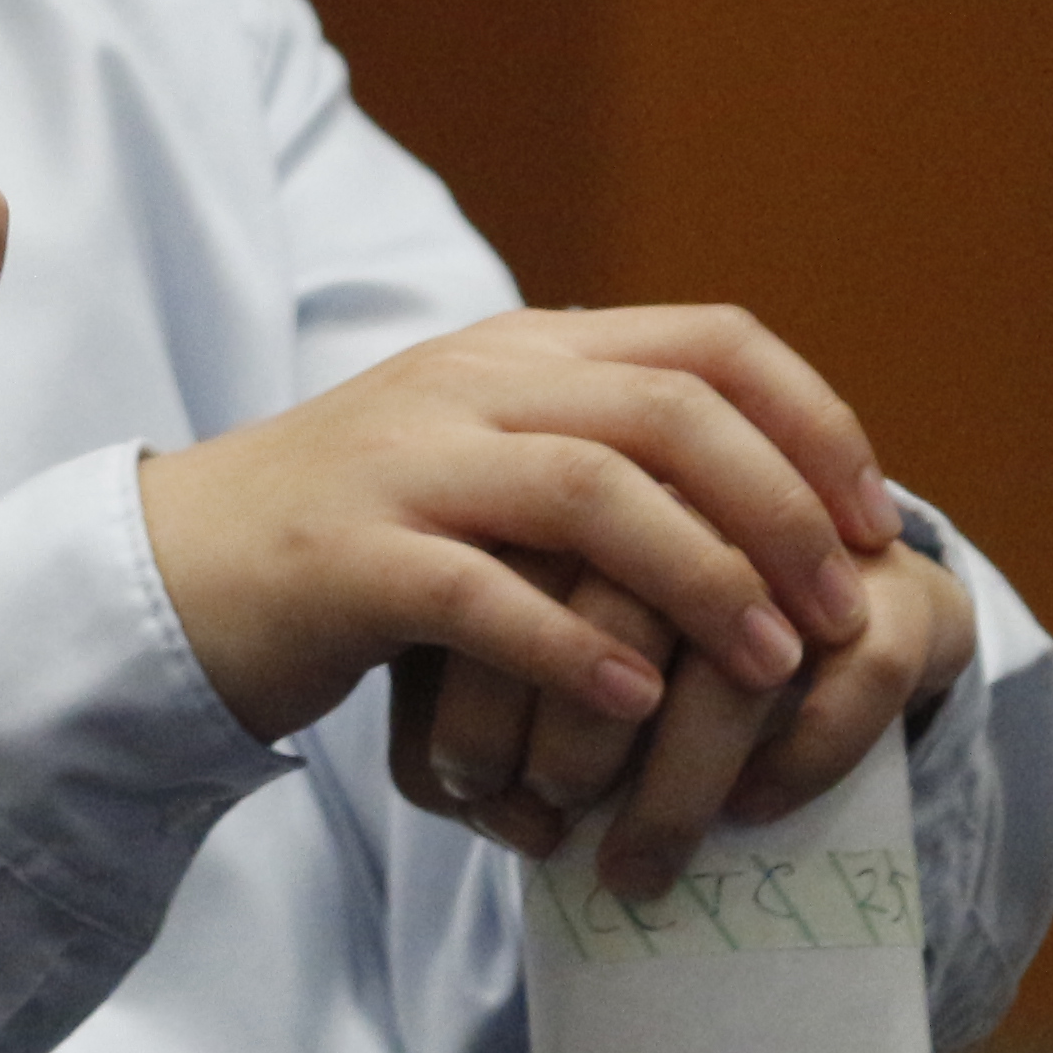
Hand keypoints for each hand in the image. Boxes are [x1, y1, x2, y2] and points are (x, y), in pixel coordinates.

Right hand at [133, 305, 901, 759]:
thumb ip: (601, 446)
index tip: (870, 521)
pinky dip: (574, 651)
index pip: (710, 340)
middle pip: (669, 409)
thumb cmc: (363, 536)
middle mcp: (468, 384)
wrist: (181, 569)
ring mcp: (404, 465)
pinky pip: (483, 594)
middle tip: (839, 611)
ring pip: (590, 490)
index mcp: (520, 350)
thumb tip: (773, 489)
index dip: (814, 422)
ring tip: (766, 667)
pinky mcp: (350, 559)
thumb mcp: (489, 457)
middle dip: (781, 510)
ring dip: (703, 581)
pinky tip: (634, 711)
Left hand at [393, 537, 976, 896]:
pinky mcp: (910, 594)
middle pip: (621, 603)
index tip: (460, 787)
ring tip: (629, 869)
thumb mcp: (551, 651)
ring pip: (733, 655)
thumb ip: (480, 687)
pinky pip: (861, 676)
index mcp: (603, 473)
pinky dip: (802, 755)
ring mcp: (819, 540)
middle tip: (545, 821)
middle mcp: (714, 492)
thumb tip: (447, 789)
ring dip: (676, 779)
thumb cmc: (664, 650)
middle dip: (570, 739)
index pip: (515, 568)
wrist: (846, 622)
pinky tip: (751, 810)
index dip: (477, 687)